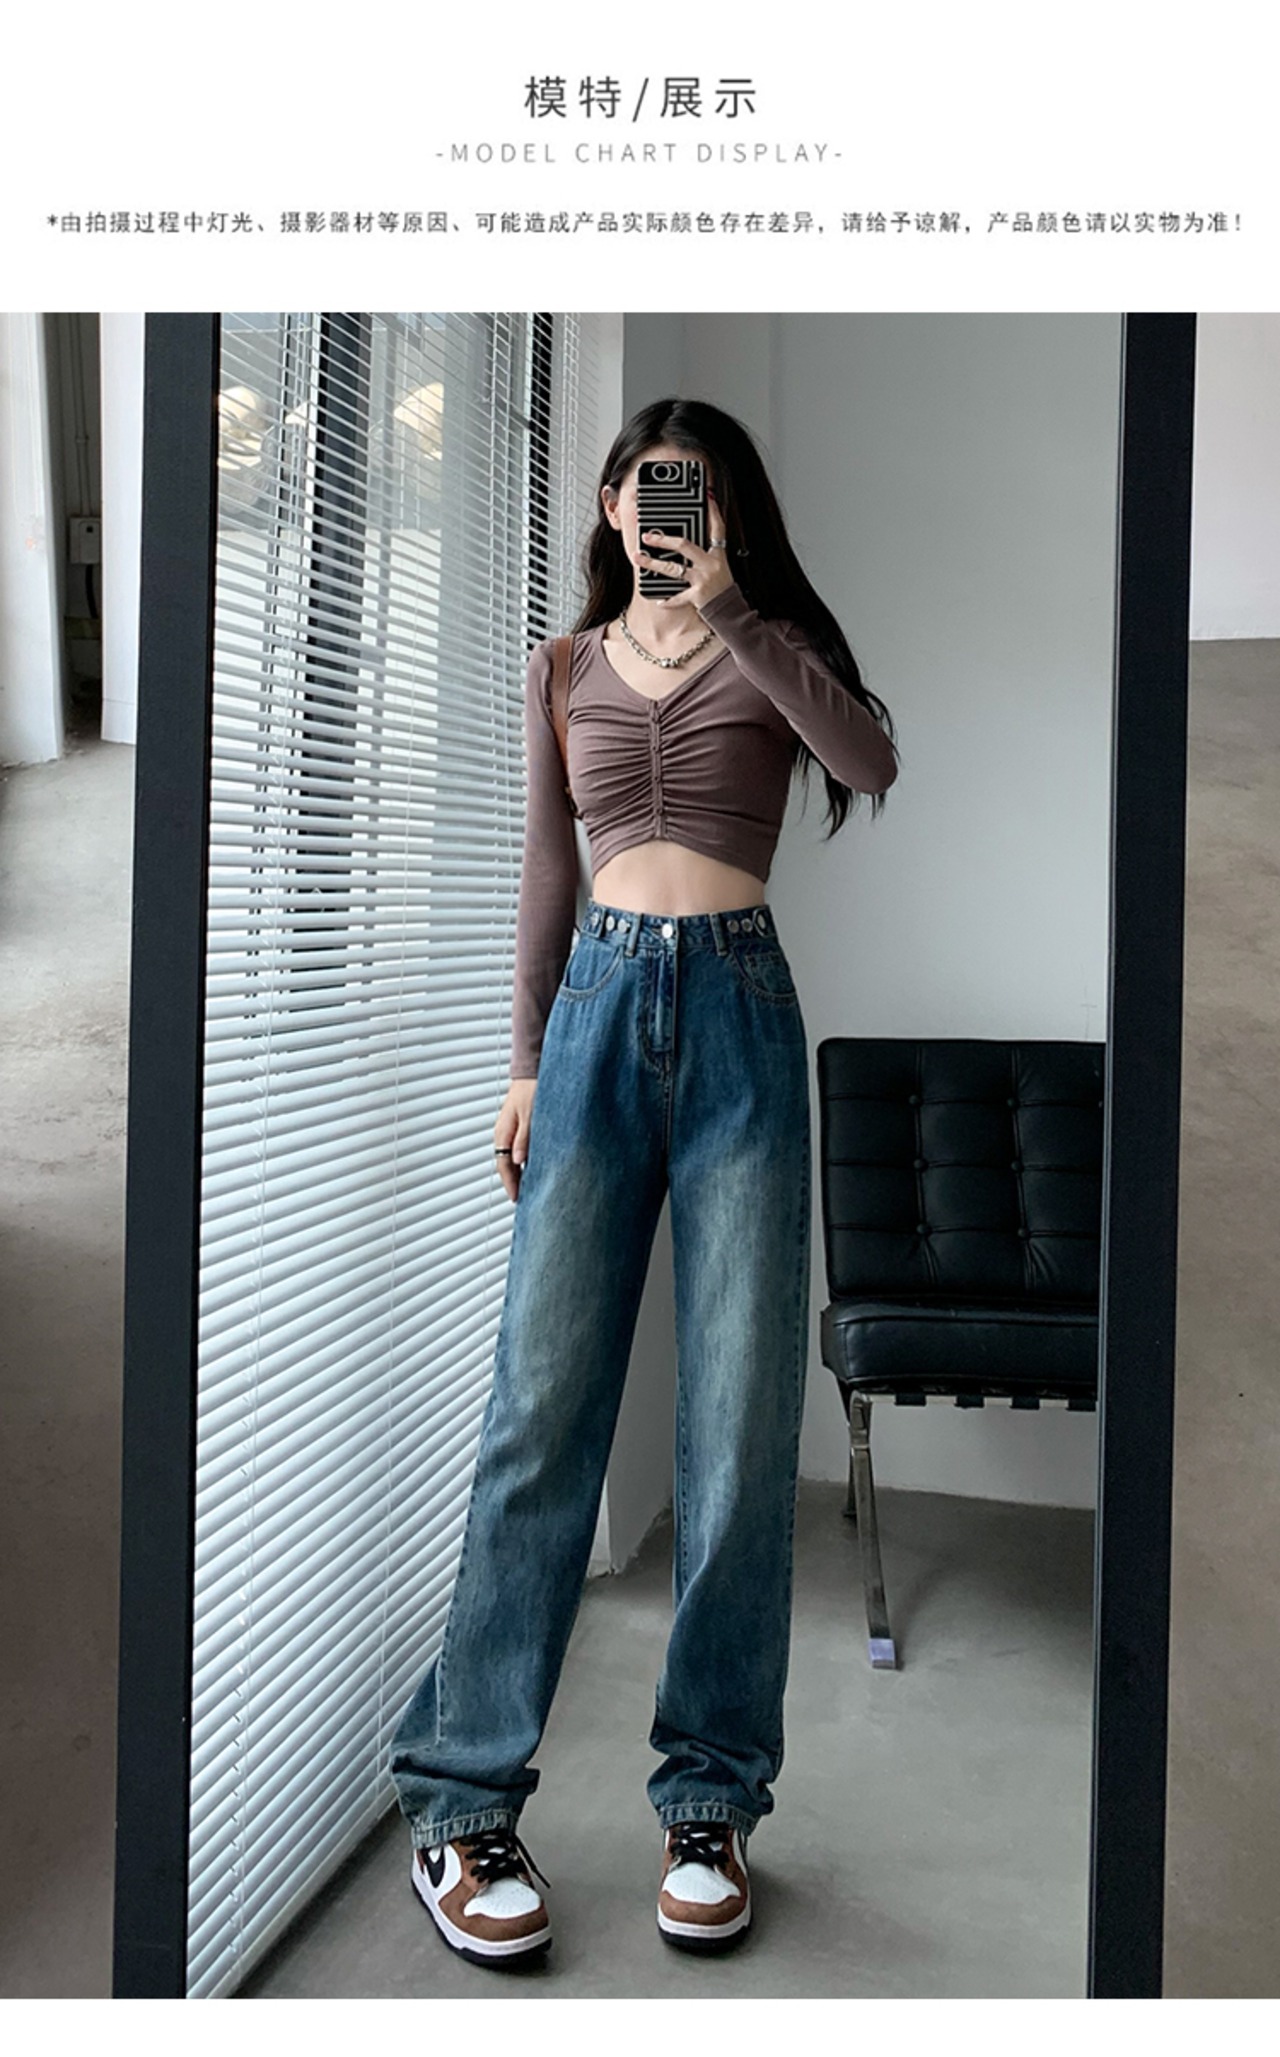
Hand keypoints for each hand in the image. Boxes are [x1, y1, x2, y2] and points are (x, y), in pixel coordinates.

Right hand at [495, 1078, 536, 1202]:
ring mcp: (510, 1131)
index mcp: (503, 1133)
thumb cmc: (531, 1089)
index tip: (516, 1197)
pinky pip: (516, 1149)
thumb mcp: (530, 1115)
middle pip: (506, 1165)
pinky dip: (522, 1161)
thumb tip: (518, 1160)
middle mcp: (504, 1134)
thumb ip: (524, 1138)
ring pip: (511, 1158)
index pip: (504, 1165)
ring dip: (518, 1172)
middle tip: (522, 1198)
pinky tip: (531, 1166)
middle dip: (513, 1182)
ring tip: (528, 1187)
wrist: (531, 1072)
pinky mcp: (518, 1127)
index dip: (510, 1183)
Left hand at [637, 490, 734, 613]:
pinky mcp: (697, 595)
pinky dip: (668, 600)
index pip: (717, 529)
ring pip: (673, 569)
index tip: (707, 498)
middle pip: (684, 545)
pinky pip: (678, 597)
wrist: (729, 609)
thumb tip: (687, 540)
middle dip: (664, 539)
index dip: (713, 513)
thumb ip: (707, 551)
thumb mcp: (720, 565)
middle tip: (647, 536)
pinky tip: (659, 600)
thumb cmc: (722, 587)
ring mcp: (702, 579)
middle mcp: (710, 564)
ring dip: (653, 563)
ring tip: (638, 558)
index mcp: (718, 555)